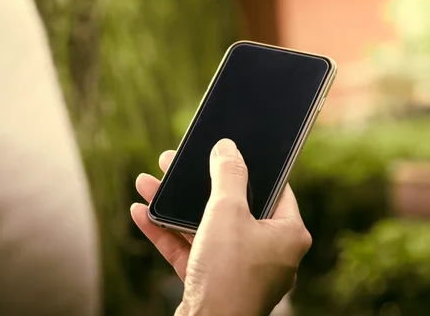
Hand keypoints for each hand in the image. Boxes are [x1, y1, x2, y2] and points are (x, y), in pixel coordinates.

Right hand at [130, 139, 311, 315]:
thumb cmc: (229, 274)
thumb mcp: (227, 211)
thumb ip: (228, 174)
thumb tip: (227, 147)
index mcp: (287, 234)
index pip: (272, 188)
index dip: (247, 167)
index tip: (225, 151)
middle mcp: (267, 251)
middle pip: (230, 205)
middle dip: (195, 184)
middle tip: (173, 162)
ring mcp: (239, 268)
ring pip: (204, 226)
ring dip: (173, 206)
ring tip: (147, 183)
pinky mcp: (212, 281)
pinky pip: (190, 249)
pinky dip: (167, 232)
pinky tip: (142, 213)